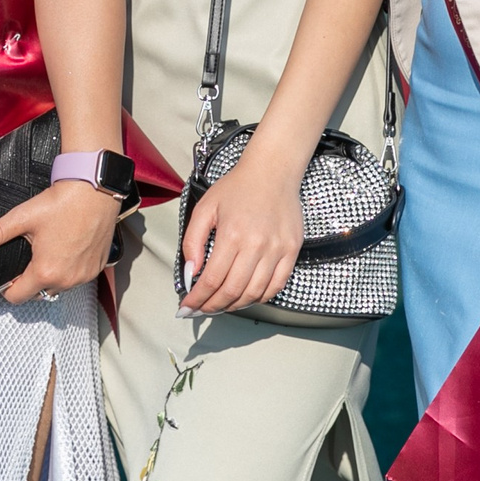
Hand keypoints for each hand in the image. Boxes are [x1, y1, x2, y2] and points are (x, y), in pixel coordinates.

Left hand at [0, 177, 123, 305]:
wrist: (94, 188)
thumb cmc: (64, 202)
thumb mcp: (22, 218)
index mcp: (45, 271)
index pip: (17, 297)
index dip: (9, 288)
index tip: (10, 274)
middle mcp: (67, 279)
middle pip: (39, 292)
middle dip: (31, 279)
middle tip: (31, 255)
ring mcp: (85, 275)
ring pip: (60, 286)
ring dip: (53, 275)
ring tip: (51, 248)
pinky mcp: (98, 267)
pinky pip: (78, 277)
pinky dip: (71, 268)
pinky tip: (68, 248)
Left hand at [177, 134, 306, 312]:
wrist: (272, 171)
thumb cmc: (237, 187)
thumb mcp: (205, 208)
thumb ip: (193, 241)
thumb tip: (192, 272)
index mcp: (232, 235)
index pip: (212, 280)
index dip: (198, 299)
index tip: (187, 306)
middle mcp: (257, 245)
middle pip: (232, 291)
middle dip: (213, 306)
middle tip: (201, 309)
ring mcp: (277, 249)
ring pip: (255, 293)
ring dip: (235, 305)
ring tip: (221, 304)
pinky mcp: (291, 250)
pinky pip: (277, 285)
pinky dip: (260, 297)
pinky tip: (246, 296)